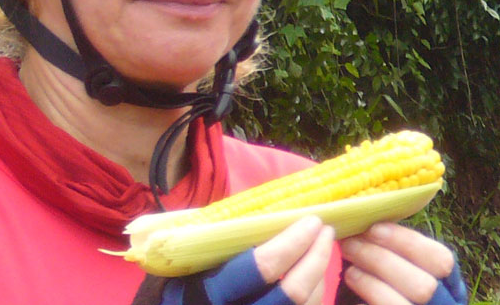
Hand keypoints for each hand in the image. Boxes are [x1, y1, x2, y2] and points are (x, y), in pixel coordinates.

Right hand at [157, 215, 335, 304]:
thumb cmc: (174, 281)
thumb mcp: (180, 254)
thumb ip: (206, 233)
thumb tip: (256, 207)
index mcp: (204, 293)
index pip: (261, 268)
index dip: (293, 243)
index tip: (311, 221)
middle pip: (291, 293)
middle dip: (316, 258)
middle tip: (326, 230)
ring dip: (319, 274)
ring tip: (323, 247)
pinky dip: (313, 293)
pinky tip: (312, 274)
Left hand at [339, 223, 465, 304]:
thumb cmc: (401, 295)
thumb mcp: (414, 275)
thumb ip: (404, 258)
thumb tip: (375, 225)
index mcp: (453, 289)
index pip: (442, 260)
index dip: (409, 242)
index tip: (375, 228)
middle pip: (423, 285)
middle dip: (383, 260)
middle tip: (351, 243)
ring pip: (400, 304)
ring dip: (371, 282)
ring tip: (348, 266)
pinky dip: (367, 298)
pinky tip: (351, 287)